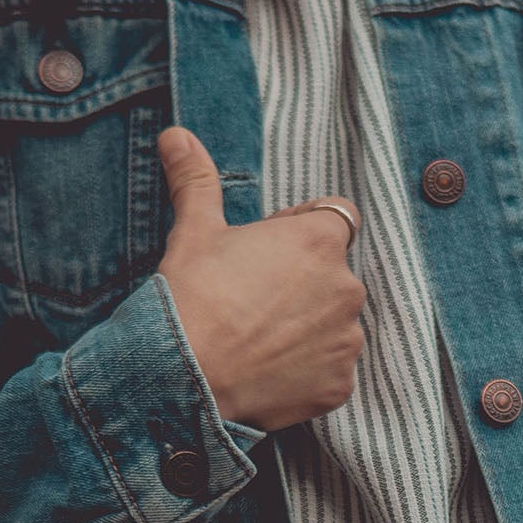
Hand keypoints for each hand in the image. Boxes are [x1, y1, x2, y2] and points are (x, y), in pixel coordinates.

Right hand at [155, 125, 363, 430]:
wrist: (183, 377)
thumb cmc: (191, 297)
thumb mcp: (194, 231)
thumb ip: (197, 179)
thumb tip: (176, 135)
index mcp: (321, 240)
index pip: (336, 218)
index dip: (301, 230)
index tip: (266, 251)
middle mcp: (347, 288)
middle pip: (333, 276)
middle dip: (302, 285)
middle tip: (251, 301)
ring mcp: (346, 341)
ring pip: (333, 325)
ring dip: (307, 329)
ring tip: (258, 340)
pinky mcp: (339, 387)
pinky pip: (330, 372)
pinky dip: (307, 372)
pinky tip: (268, 371)